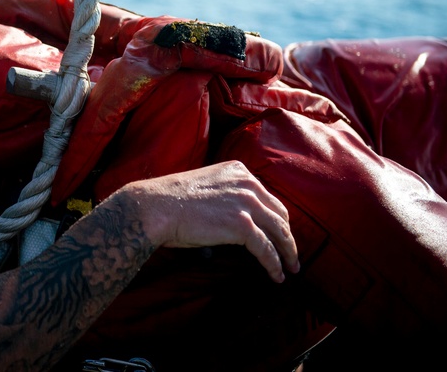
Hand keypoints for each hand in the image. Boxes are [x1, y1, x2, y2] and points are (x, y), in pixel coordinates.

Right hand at [119, 160, 299, 282]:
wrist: (155, 207)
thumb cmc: (171, 200)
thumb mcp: (204, 185)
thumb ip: (224, 194)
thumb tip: (233, 219)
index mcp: (238, 170)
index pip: (267, 197)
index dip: (276, 218)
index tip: (280, 233)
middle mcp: (247, 183)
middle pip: (279, 213)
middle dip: (287, 235)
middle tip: (290, 253)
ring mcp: (246, 203)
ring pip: (279, 232)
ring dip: (288, 253)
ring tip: (290, 268)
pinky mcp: (242, 225)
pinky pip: (266, 249)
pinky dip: (274, 264)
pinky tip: (277, 275)